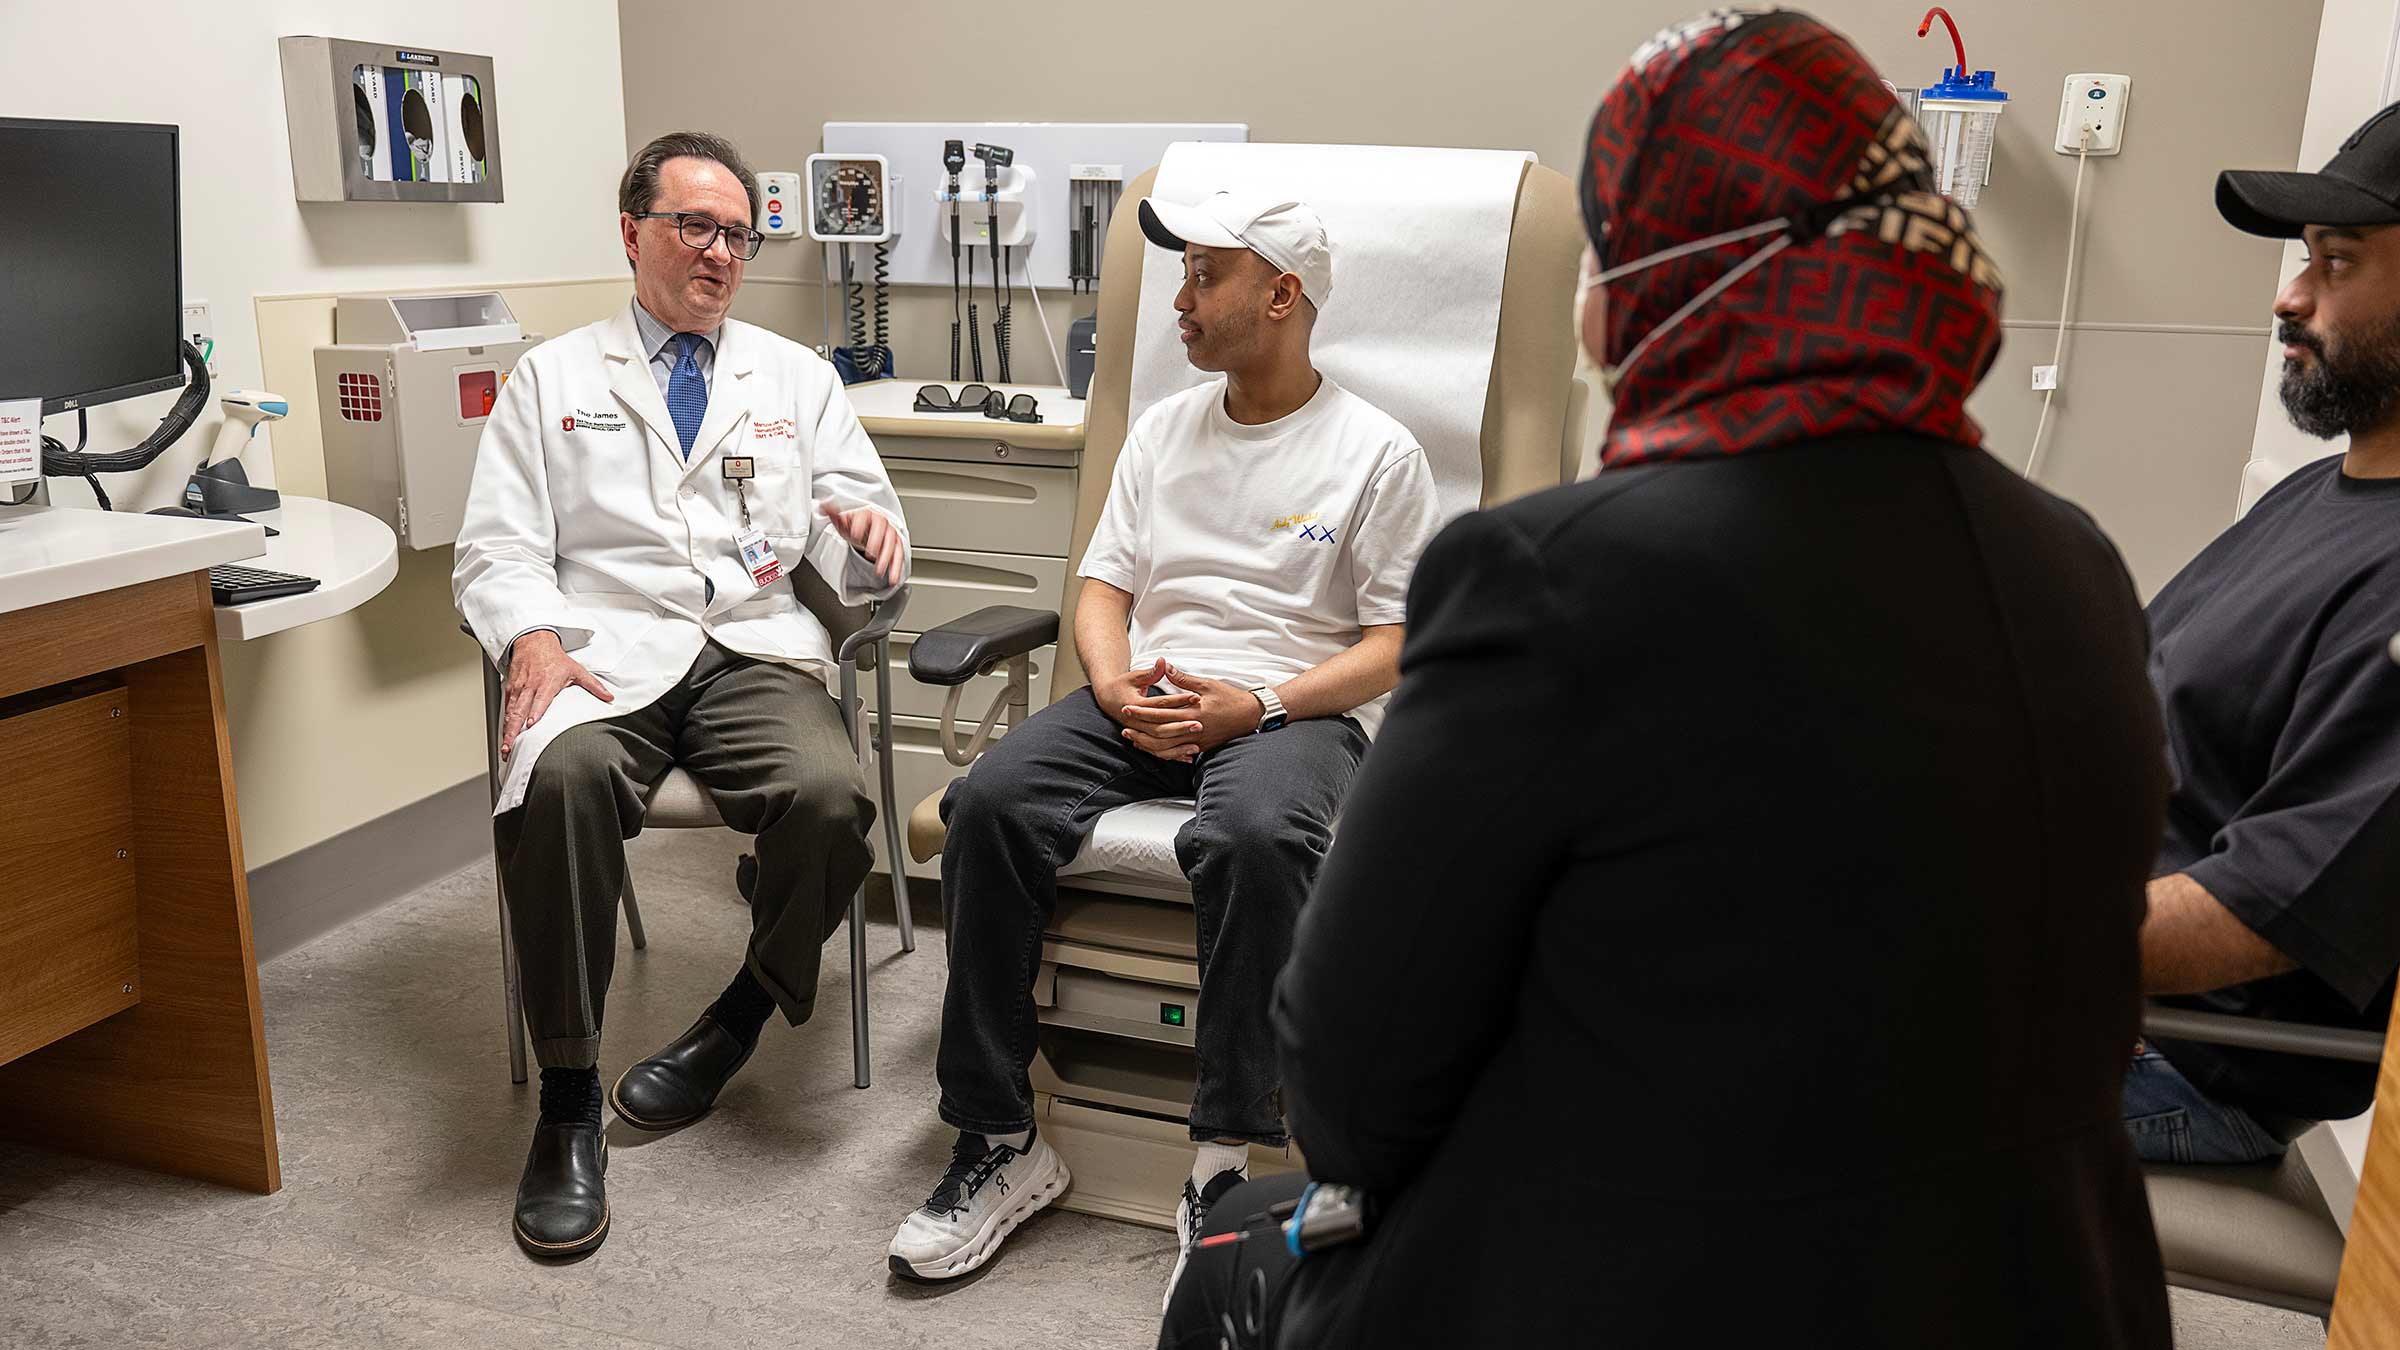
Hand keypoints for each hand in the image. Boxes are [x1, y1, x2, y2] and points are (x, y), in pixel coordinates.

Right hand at [500, 630, 611, 753]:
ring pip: (511, 712)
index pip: (540, 700)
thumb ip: (593, 685)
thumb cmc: (554, 658)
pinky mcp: (510, 689)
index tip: (531, 725)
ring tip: (505, 746)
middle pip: (520, 711)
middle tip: (510, 746)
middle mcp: (530, 686)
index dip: (535, 712)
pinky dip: (504, 722)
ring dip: (507, 730)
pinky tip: (504, 734)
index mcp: (547, 683)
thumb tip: (609, 697)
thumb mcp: (576, 670)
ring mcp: (518, 688)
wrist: (533, 641)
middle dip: (514, 730)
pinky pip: (506, 707)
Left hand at [820, 500, 904, 585]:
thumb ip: (833, 514)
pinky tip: (893, 578)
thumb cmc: (854, 526)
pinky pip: (899, 555)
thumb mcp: (842, 521)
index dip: (859, 525)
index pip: (864, 516)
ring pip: (892, 543)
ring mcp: (890, 533)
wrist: (866, 530)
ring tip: (878, 571)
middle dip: (876, 541)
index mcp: (866, 513)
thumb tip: (822, 506)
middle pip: (881, 528)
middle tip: (869, 553)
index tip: (854, 535)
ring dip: (886, 558)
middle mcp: (880, 521)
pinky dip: (896, 567)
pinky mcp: (896, 545)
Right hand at [1094, 659, 1200, 762]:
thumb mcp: (1135, 676)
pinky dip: (1173, 755)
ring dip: (1178, 746)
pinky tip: (1189, 757)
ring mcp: (1139, 733)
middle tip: (1200, 724)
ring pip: (1159, 743)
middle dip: (1181, 726)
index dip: (1179, 700)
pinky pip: (1159, 751)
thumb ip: (1151, 672)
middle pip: (1160, 727)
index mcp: (1135, 705)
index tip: (1197, 697)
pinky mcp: (1143, 739)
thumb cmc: (1123, 685)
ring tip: (1196, 745)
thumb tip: (1163, 662)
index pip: (1160, 703)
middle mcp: (1136, 722)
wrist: (1107, 700)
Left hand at [1116, 664, 1263, 762]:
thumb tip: (1165, 667)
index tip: (1127, 709)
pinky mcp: (1201, 747)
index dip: (1142, 712)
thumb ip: (1183, 679)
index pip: (1160, 714)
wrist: (1250, 716)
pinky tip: (1154, 750)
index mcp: (1192, 713)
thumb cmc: (1230, 698)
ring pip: (1167, 748)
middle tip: (1124, 728)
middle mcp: (1192, 730)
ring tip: (1135, 741)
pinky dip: (1165, 753)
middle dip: (1140, 731)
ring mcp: (1197, 742)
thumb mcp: (1207, 684)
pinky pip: (1178, 753)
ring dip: (1149, 745)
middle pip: (1160, 734)